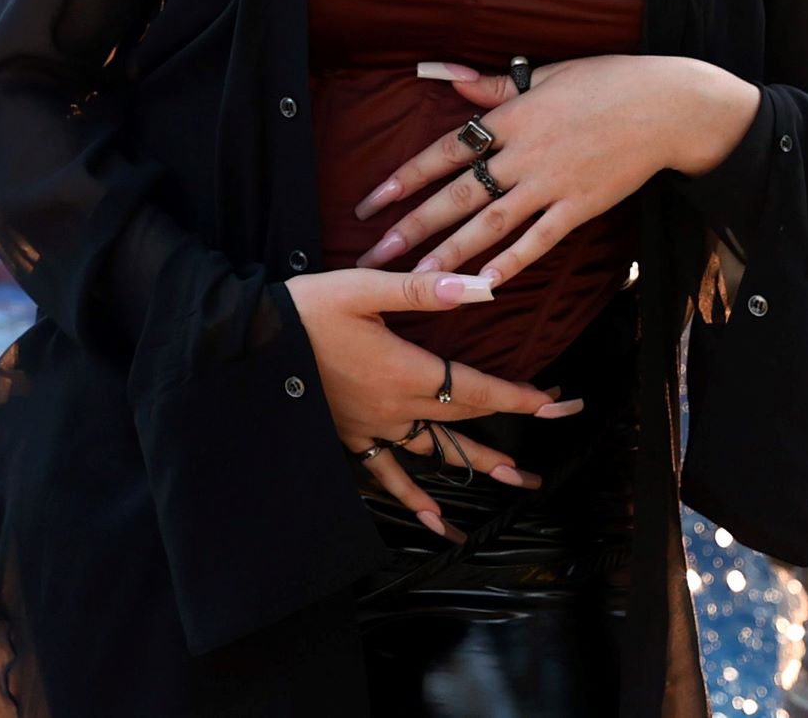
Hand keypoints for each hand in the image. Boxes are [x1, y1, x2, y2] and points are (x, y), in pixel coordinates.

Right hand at [286, 267, 586, 539]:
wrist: (253, 340)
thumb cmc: (308, 306)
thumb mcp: (365, 288)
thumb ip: (424, 291)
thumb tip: (481, 287)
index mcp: (405, 371)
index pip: (475, 387)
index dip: (517, 395)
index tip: (555, 401)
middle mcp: (395, 408)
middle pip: (465, 419)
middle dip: (512, 419)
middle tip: (554, 420)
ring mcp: (373, 428)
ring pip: (436, 451)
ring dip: (478, 462)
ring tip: (515, 476)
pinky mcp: (351, 437)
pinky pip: (387, 475)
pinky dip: (411, 498)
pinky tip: (432, 519)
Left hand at [353, 55, 758, 286]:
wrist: (666, 105)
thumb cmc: (606, 81)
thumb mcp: (546, 73)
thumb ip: (492, 83)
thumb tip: (444, 74)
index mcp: (510, 116)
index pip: (445, 151)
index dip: (405, 177)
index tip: (371, 202)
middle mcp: (524, 152)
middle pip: (458, 195)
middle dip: (413, 226)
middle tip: (375, 255)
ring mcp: (552, 182)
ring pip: (492, 223)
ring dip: (452, 251)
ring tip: (417, 277)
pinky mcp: (581, 207)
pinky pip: (540, 240)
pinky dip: (513, 262)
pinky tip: (486, 285)